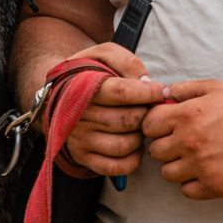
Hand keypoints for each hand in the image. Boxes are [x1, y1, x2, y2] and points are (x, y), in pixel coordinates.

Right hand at [53, 43, 167, 178]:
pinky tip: (134, 145)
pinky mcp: (82, 156)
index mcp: (83, 87)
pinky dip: (132, 159)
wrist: (60, 92)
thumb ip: (127, 62)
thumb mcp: (105, 54)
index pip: (122, 93)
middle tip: (150, 109)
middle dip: (146, 114)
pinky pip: (114, 167)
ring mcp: (79, 139)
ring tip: (140, 126)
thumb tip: (148, 83)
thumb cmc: (89, 72)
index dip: (148, 93)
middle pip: (127, 121)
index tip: (163, 91)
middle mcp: (78, 115)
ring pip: (124, 145)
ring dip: (140, 137)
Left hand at [142, 80, 222, 199]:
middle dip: (166, 147)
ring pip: (168, 174)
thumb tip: (163, 94)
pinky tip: (205, 172)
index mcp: (187, 115)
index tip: (167, 129)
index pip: (148, 126)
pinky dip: (192, 184)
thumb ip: (186, 89)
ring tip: (196, 159)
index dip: (156, 126)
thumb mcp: (216, 88)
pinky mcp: (214, 186)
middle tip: (184, 144)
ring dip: (178, 167)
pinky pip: (186, 191)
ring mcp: (201, 166)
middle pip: (155, 152)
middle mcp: (190, 141)